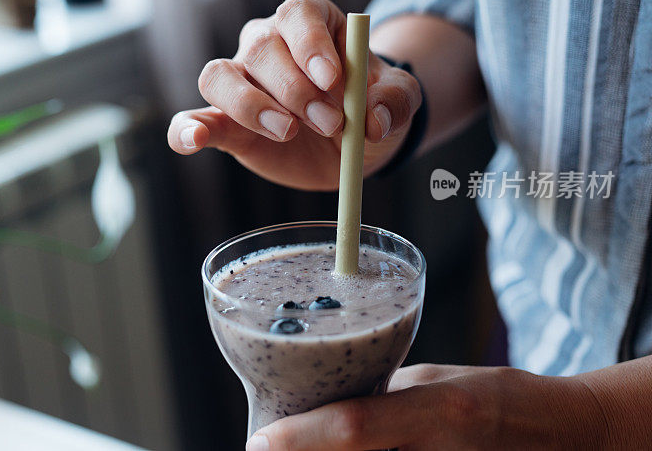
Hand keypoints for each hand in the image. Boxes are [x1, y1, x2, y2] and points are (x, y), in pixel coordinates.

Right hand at [167, 0, 421, 190]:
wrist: (350, 141)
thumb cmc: (369, 105)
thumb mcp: (398, 100)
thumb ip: (395, 102)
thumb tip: (373, 120)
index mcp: (311, 22)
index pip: (298, 14)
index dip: (310, 42)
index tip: (332, 78)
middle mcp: (267, 43)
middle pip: (261, 47)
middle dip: (295, 89)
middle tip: (331, 123)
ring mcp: (241, 81)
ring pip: (219, 76)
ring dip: (249, 105)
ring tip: (287, 132)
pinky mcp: (225, 121)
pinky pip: (194, 117)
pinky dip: (188, 128)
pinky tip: (195, 139)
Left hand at [246, 364, 608, 449]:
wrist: (567, 436)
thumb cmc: (501, 397)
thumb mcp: (437, 381)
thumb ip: (383, 398)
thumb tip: (331, 408)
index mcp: (439, 411)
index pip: (353, 427)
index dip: (298, 438)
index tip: (258, 441)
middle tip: (271, 447)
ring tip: (299, 448)